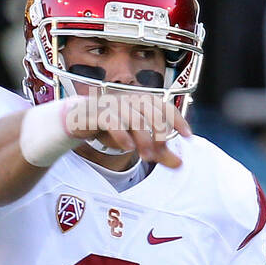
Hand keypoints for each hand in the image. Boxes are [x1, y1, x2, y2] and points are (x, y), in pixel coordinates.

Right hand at [65, 91, 191, 167]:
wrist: (78, 120)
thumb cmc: (111, 127)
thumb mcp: (137, 140)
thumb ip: (158, 151)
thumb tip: (180, 164)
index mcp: (141, 101)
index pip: (164, 106)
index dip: (177, 119)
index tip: (187, 135)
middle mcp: (129, 100)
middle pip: (151, 111)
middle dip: (159, 132)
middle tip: (161, 152)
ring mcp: (113, 104)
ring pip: (133, 118)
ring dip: (143, 138)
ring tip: (146, 156)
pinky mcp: (97, 113)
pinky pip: (111, 120)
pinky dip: (121, 134)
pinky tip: (128, 147)